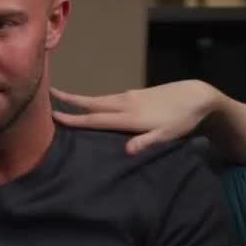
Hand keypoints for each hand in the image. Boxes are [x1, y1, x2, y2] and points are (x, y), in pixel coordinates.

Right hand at [51, 80, 221, 154]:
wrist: (196, 96)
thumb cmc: (182, 119)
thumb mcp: (168, 135)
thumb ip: (147, 142)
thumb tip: (127, 151)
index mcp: (130, 117)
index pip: (96, 118)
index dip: (75, 118)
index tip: (54, 115)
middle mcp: (126, 104)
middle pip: (92, 103)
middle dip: (70, 100)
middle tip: (49, 94)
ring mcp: (130, 97)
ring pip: (100, 99)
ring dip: (81, 99)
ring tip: (64, 97)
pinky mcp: (136, 94)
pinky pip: (109, 97)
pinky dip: (96, 100)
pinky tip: (93, 102)